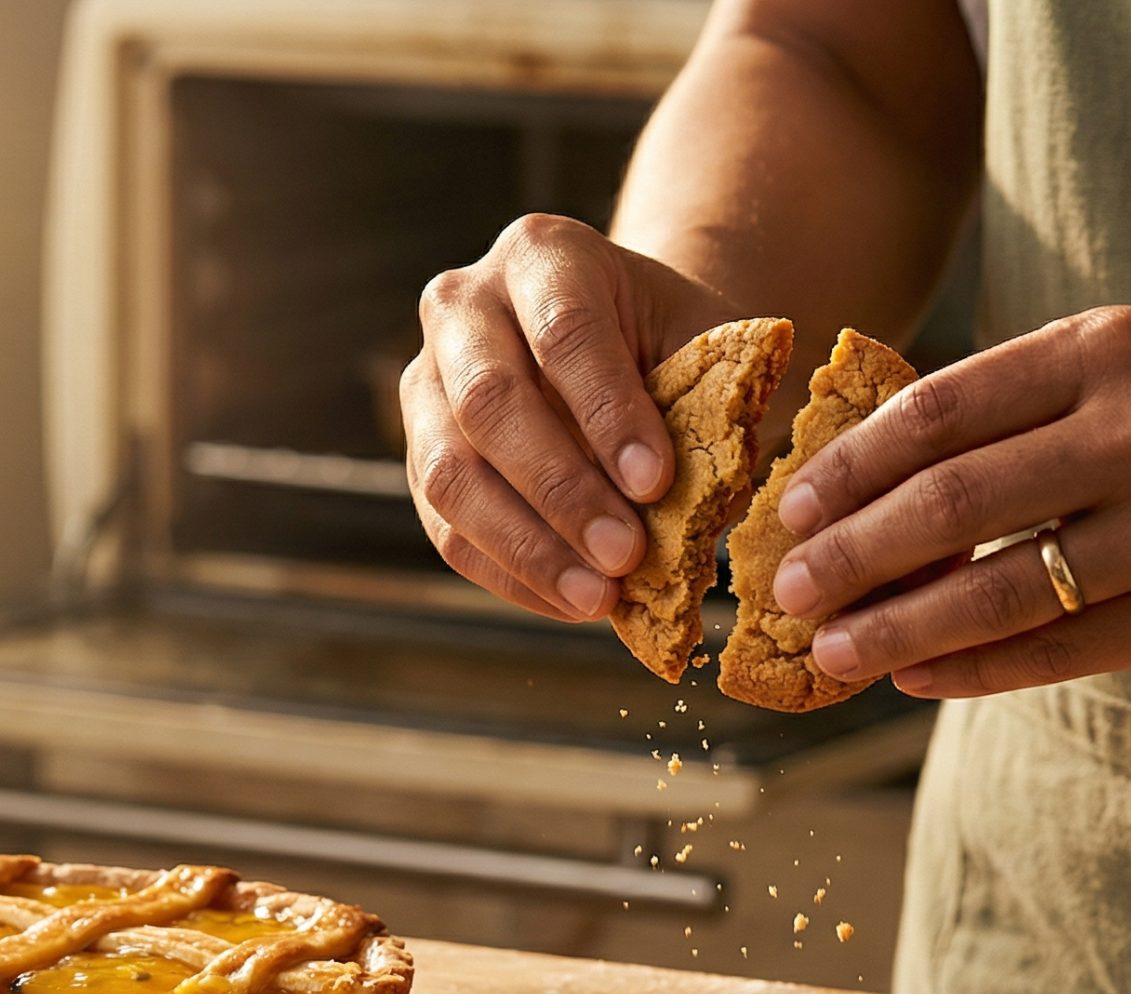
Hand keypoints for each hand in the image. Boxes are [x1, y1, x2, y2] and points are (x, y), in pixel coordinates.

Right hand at [404, 214, 734, 619]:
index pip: (564, 332)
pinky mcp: (419, 454)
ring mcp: (426, 382)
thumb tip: (711, 504)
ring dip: (527, 546)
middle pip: (489, 402)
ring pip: (449, 473)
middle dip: (561, 490)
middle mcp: (463, 306)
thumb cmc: (671, 341)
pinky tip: (571, 602)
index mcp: (542, 254)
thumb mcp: (706, 344)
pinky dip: (510, 573)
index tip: (655, 482)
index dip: (607, 412)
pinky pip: (445, 526)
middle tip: (626, 555)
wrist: (623, 341)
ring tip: (599, 596)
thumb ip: (711, 403)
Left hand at [768, 306, 1130, 696]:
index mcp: (1107, 353)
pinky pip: (1058, 650)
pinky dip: (972, 667)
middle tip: (784, 592)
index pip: (940, 412)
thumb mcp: (1125, 365)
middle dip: (852, 555)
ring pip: (999, 591)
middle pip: (954, 504)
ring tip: (831, 651)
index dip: (851, 467)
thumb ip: (1008, 409)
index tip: (791, 507)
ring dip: (897, 628)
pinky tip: (914, 675)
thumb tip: (860, 483)